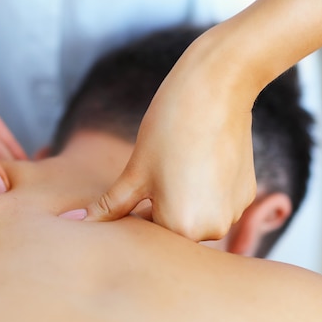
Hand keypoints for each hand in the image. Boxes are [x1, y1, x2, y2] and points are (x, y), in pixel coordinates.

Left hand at [67, 30, 258, 240]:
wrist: (216, 88)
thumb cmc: (168, 130)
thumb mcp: (134, 173)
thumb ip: (108, 207)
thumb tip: (76, 221)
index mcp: (182, 228)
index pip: (146, 233)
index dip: (133, 212)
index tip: (134, 185)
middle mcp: (214, 229)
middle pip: (172, 228)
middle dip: (157, 208)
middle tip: (156, 172)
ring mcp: (234, 212)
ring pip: (194, 216)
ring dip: (181, 200)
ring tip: (177, 164)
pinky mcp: (246, 194)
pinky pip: (215, 202)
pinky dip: (203, 189)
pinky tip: (198, 160)